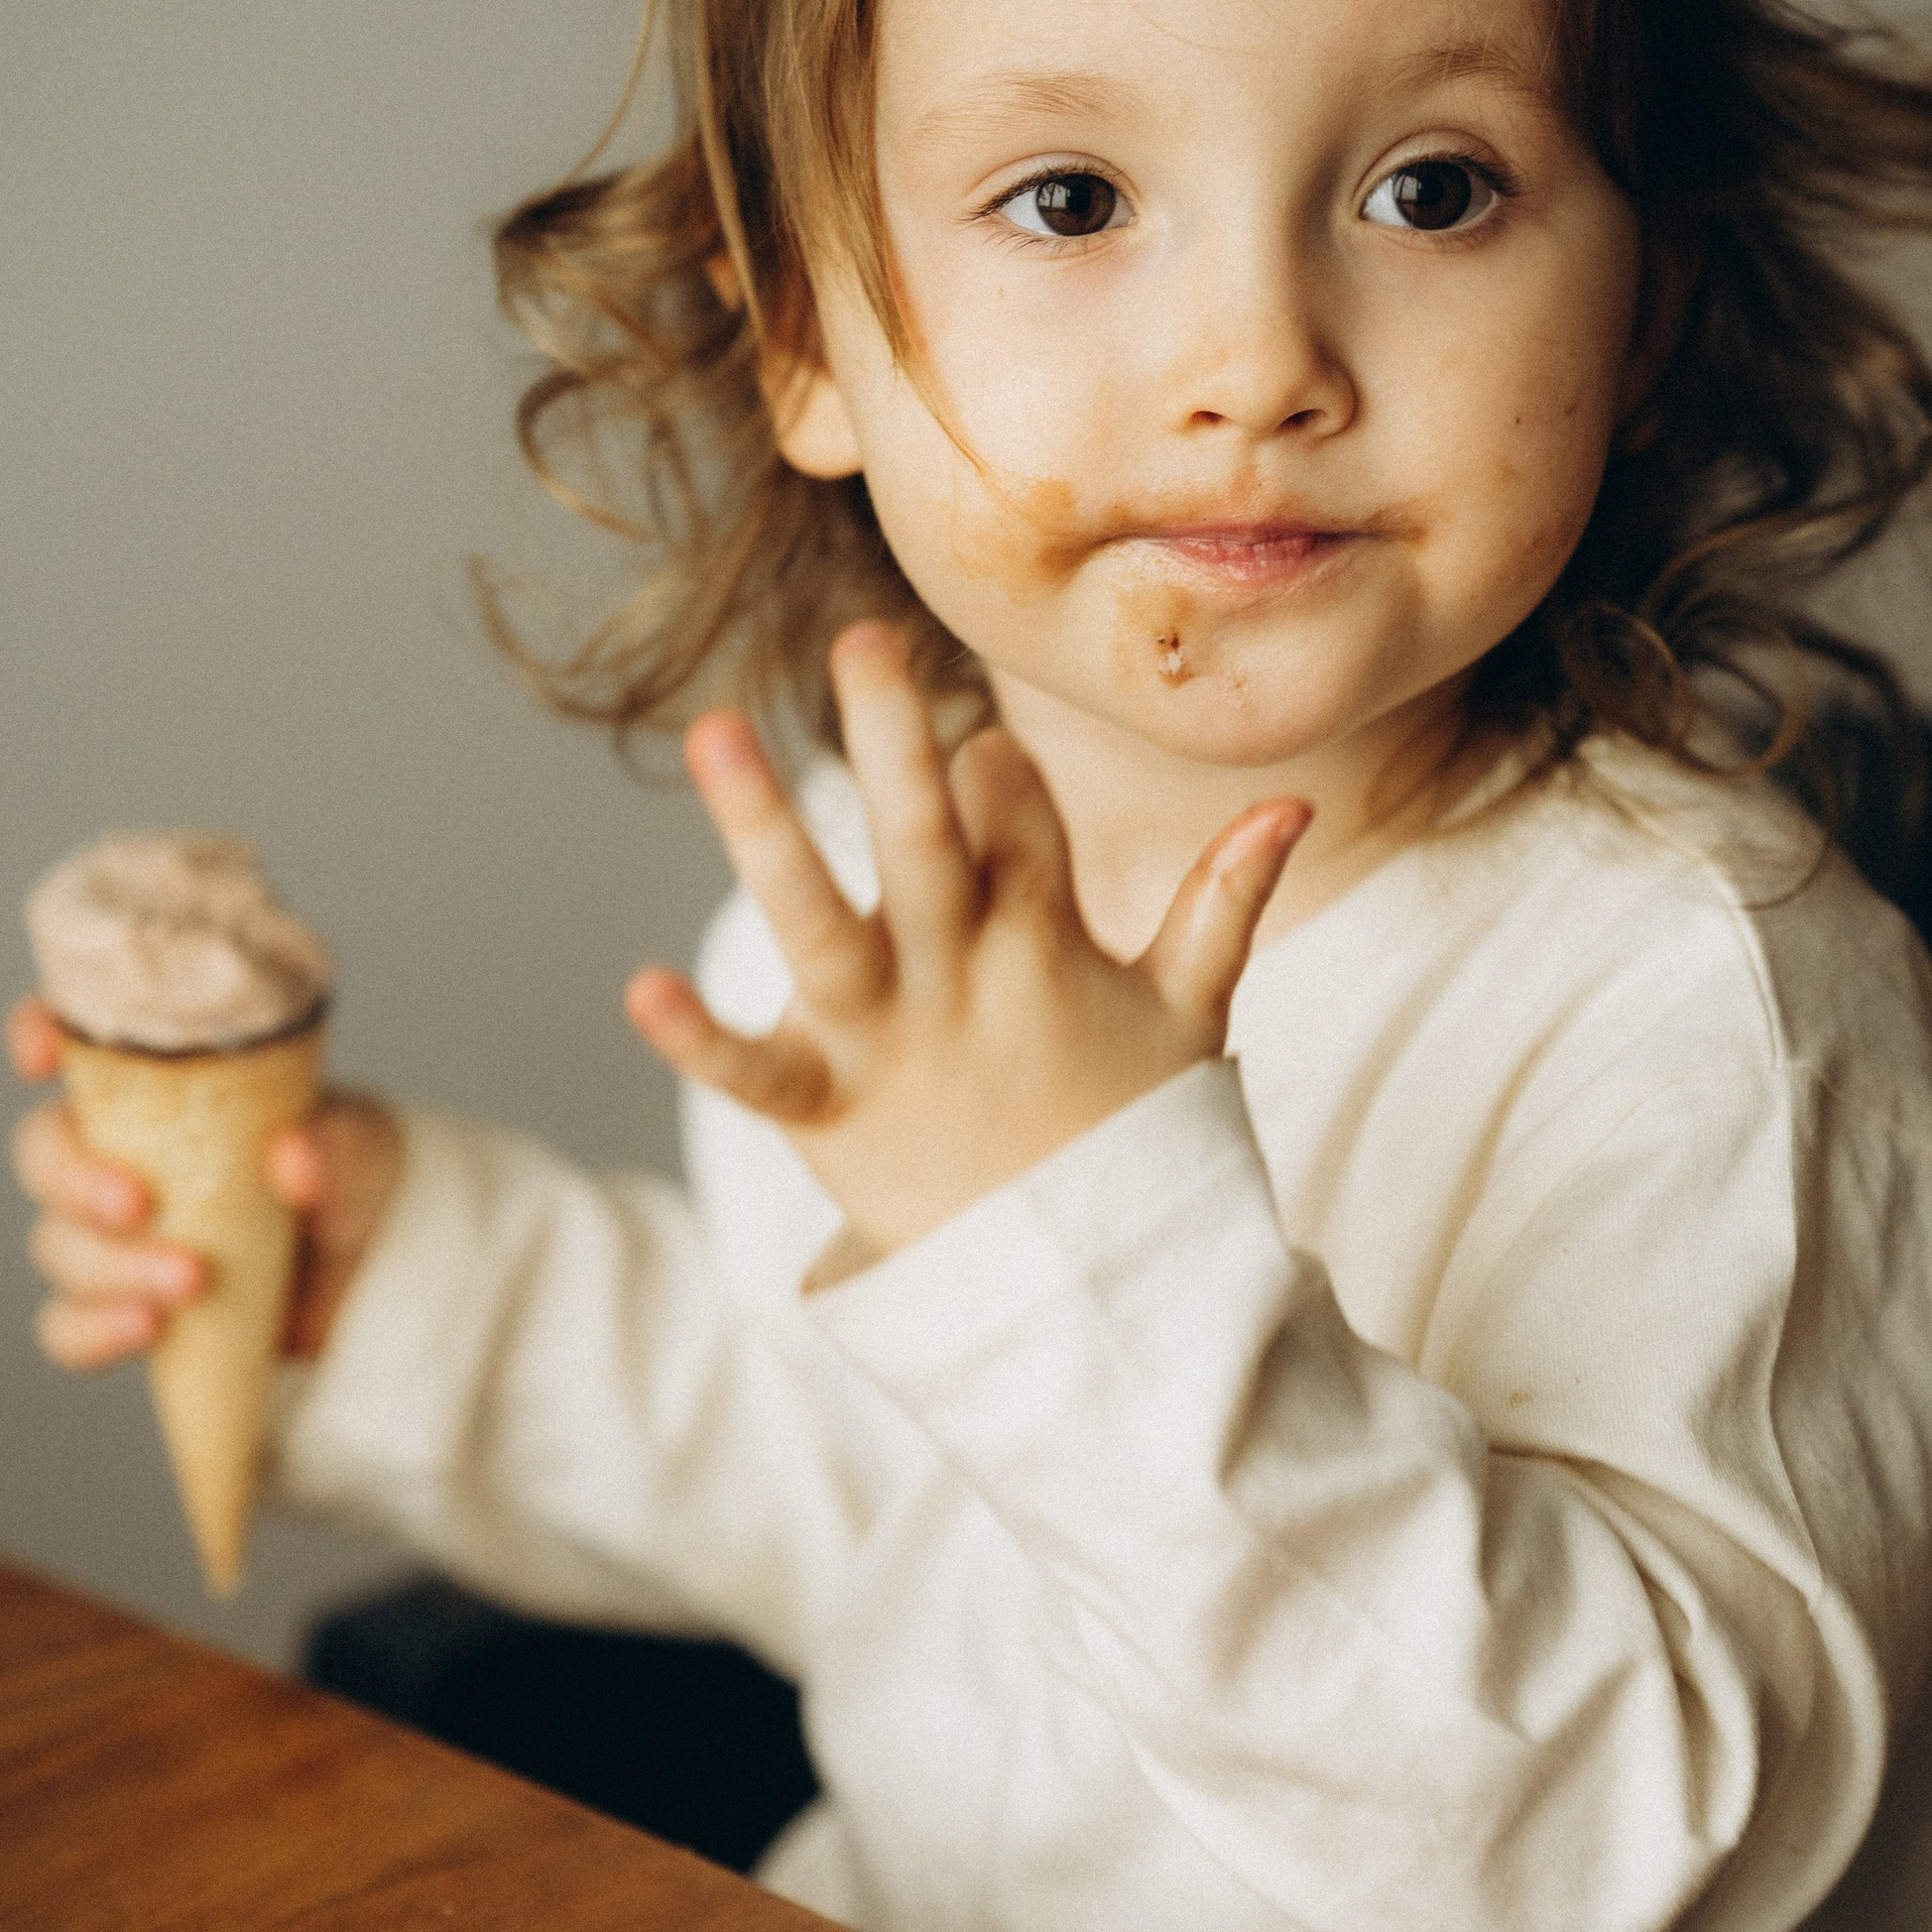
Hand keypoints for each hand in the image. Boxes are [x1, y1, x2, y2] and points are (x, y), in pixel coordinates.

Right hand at [5, 995, 402, 1366]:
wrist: (378, 1271)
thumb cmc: (354, 1177)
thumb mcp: (363, 1148)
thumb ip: (335, 1145)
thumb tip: (291, 1157)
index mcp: (165, 1082)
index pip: (79, 1041)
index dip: (37, 1032)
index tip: (39, 1054)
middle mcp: (122, 1150)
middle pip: (43, 1152)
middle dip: (72, 1179)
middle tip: (137, 1205)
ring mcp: (117, 1234)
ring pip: (57, 1245)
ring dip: (110, 1267)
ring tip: (189, 1281)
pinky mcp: (126, 1303)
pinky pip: (68, 1325)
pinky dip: (94, 1331)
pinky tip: (147, 1327)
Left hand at [626, 621, 1306, 1259]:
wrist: (1087, 1292)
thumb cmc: (1129, 1133)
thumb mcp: (1191, 1013)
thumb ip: (1226, 900)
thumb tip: (1289, 804)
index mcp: (1044, 941)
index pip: (1018, 819)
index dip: (995, 778)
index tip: (979, 757)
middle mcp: (960, 976)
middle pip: (925, 837)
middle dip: (892, 737)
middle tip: (859, 638)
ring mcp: (890, 1041)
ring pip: (820, 923)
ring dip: (763, 829)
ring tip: (714, 732)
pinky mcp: (828, 1110)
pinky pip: (756, 1073)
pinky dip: (701, 1038)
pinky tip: (642, 987)